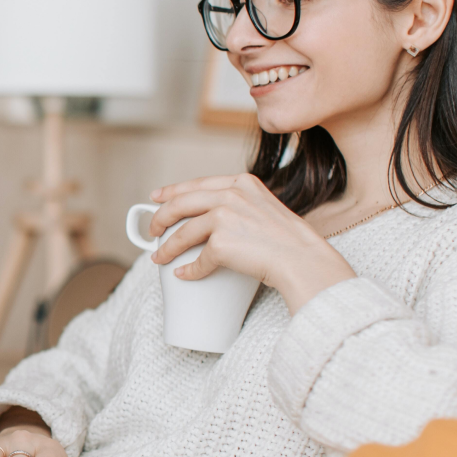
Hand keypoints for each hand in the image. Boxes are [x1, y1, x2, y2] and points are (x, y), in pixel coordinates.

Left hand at [148, 173, 355, 312]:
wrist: (304, 260)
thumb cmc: (289, 241)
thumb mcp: (265, 207)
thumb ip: (241, 205)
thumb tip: (211, 218)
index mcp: (242, 182)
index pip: (197, 183)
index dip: (172, 190)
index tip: (156, 197)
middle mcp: (231, 194)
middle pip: (181, 203)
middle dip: (160, 217)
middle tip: (152, 230)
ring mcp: (225, 216)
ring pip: (183, 232)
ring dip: (167, 247)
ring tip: (159, 257)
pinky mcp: (222, 242)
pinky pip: (198, 259)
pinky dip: (189, 270)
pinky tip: (184, 274)